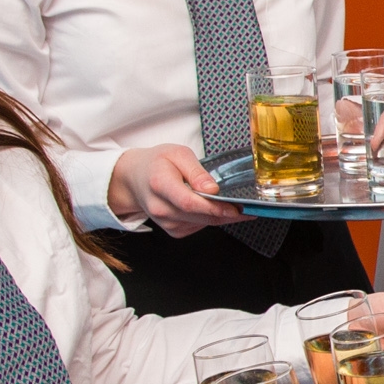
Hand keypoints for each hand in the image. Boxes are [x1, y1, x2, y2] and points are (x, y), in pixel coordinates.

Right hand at [114, 144, 245, 234]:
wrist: (135, 179)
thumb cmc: (157, 163)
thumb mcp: (177, 154)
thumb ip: (196, 171)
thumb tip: (212, 189)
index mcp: (160, 184)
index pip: (189, 202)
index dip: (215, 207)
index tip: (236, 207)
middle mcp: (160, 207)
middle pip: (199, 216)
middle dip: (226, 214)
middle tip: (248, 208)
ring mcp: (165, 222)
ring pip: (202, 224)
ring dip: (221, 217)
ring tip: (234, 206)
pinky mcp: (172, 230)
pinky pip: (198, 227)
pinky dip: (209, 219)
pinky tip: (211, 207)